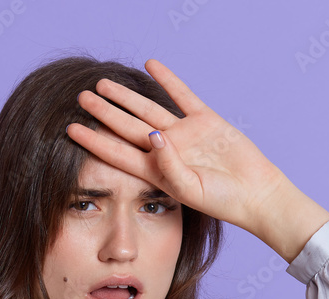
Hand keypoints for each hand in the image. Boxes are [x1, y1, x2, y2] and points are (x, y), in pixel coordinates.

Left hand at [65, 59, 328, 254]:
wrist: (257, 195)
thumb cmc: (224, 202)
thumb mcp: (191, 190)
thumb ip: (169, 166)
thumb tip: (152, 135)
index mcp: (156, 172)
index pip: (117, 153)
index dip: (94, 141)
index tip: (71, 129)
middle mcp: (166, 151)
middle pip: (126, 128)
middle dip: (103, 113)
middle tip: (80, 98)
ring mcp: (185, 134)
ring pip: (148, 109)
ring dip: (126, 96)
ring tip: (103, 83)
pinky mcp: (206, 121)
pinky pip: (182, 95)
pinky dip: (167, 79)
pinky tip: (150, 65)